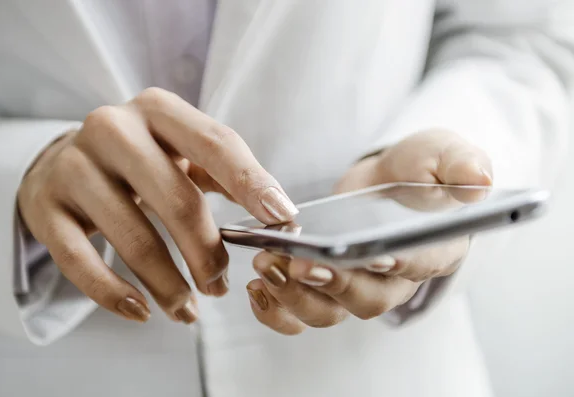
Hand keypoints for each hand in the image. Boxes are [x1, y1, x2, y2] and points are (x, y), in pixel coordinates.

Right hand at [18, 87, 297, 323]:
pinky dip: (114, 294)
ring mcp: (74, 166)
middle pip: (176, 200)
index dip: (252, 183)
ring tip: (189, 310)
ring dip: (169, 285)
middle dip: (207, 253)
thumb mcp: (181, 152)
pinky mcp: (45, 206)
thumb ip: (226, 175)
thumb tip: (280, 216)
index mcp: (158, 110)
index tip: (283, 218)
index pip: (215, 144)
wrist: (65, 162)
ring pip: (132, 238)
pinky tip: (141, 312)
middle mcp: (113, 129)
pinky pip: (80, 262)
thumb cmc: (141, 161)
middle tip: (220, 287)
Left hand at [246, 130, 491, 333]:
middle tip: (300, 263)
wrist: (387, 181)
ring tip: (267, 267)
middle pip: (368, 299)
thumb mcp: (441, 153)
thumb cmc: (419, 169)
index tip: (376, 256)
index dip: (398, 264)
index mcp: (433, 248)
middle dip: (333, 284)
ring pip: (330, 311)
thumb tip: (479, 180)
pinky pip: (301, 312)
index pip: (420, 264)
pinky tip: (256, 286)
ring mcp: (357, 286)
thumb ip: (458, 163)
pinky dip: (277, 309)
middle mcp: (395, 279)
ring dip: (296, 296)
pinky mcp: (325, 285)